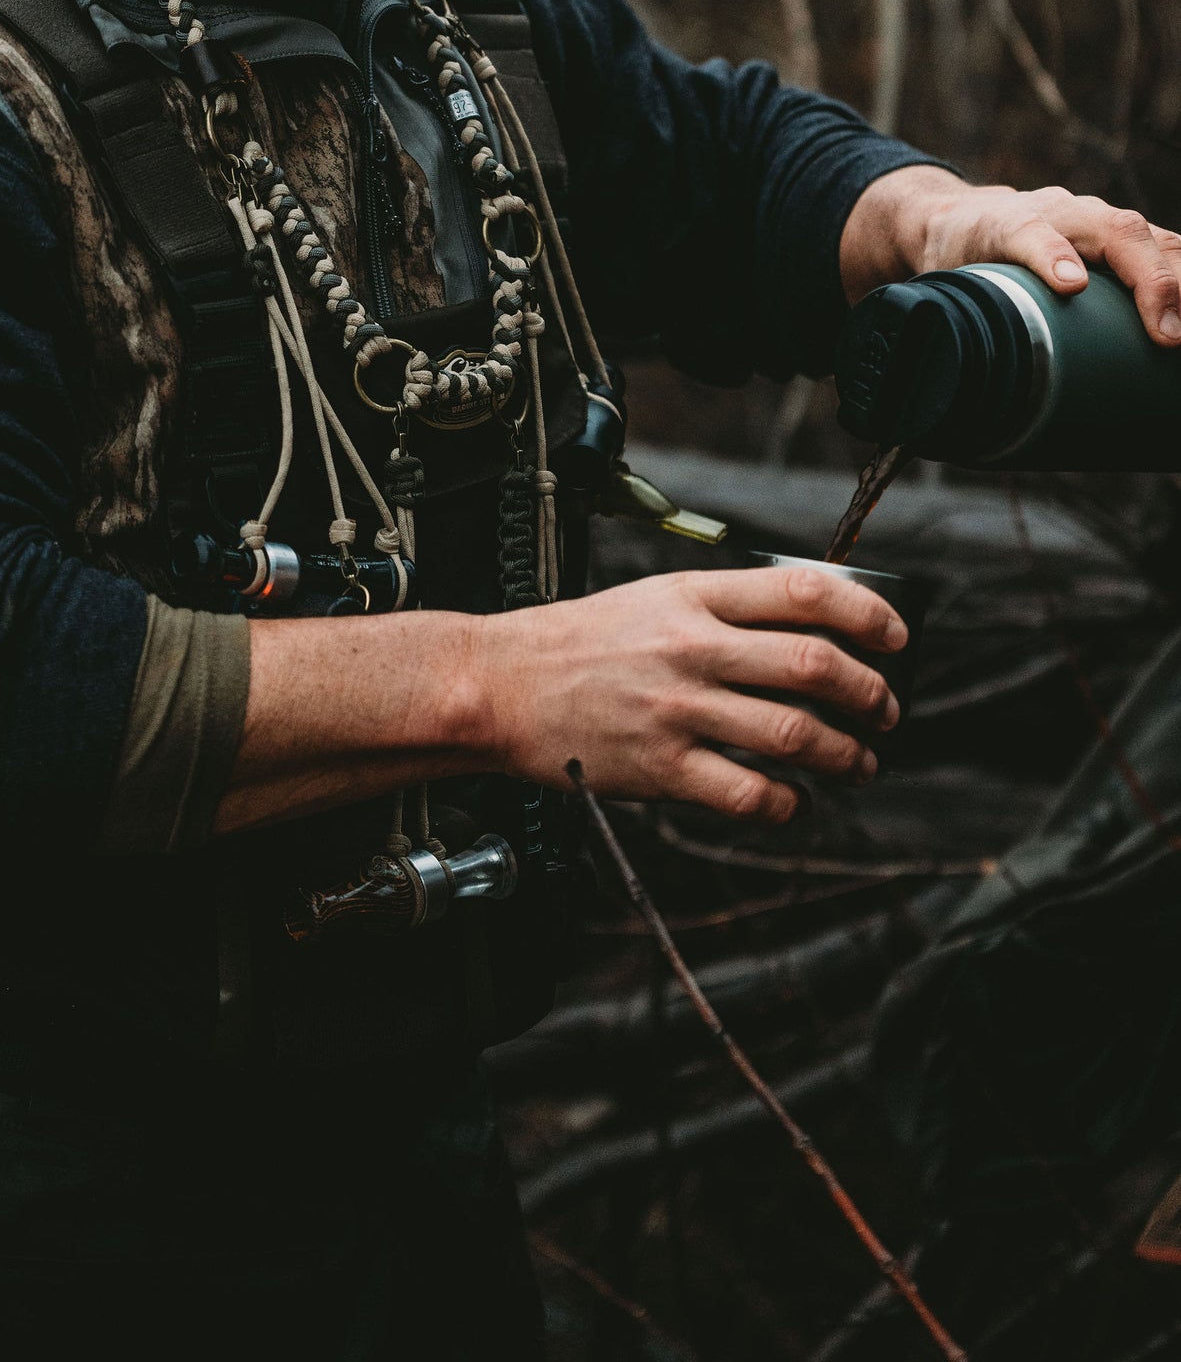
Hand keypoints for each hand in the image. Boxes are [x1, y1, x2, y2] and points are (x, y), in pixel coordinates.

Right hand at [488, 564, 904, 824]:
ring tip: (858, 762)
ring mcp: (678, 710)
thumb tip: (810, 629)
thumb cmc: (581, 641)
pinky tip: (794, 802)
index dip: (867, 613)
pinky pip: (748, 793)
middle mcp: (692, 648)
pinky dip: (787, 804)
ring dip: (846, 754)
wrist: (502, 684)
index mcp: (694, 595)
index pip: (804, 592)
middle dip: (870, 693)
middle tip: (886, 710)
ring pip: (794, 734)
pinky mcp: (661, 768)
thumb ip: (726, 607)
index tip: (894, 637)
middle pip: (814, 665)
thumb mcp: (655, 596)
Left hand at [840, 166, 1180, 344]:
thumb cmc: (950, 258)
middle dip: (1151, 278)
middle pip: (1115, 231)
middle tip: (1169, 334)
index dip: (1047, 254)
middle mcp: (1064, 214)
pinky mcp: (1124, 247)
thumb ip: (936, 323)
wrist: (955, 222)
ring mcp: (1099, 226)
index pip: (1027, 229)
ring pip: (1153, 240)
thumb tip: (932, 381)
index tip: (1069, 286)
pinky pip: (1169, 255)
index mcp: (1007, 220)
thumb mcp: (936, 286)